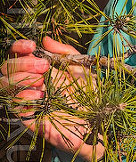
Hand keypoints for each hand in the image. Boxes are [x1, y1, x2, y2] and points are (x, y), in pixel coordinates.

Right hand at [0, 36, 102, 161]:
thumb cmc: (91, 94)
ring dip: (19, 78)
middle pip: (6, 68)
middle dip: (22, 63)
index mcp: (40, 70)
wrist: (99, 121)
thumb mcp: (82, 68)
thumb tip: (45, 40)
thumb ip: (65, 52)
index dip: (18, 47)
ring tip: (41, 80)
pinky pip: (14, 107)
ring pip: (4, 86)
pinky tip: (39, 95)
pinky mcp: (30, 119)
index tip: (31, 46)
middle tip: (44, 66)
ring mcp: (28, 101)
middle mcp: (30, 84)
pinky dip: (23, 97)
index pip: (17, 55)